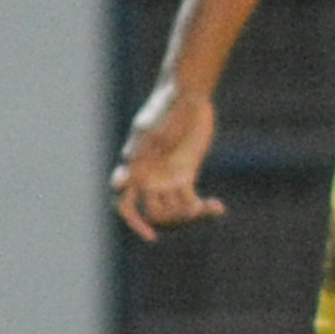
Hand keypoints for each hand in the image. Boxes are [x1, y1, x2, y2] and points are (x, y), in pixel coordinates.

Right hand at [110, 80, 224, 240]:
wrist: (186, 98)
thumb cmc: (163, 111)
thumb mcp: (149, 132)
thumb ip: (137, 157)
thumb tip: (118, 185)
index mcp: (134, 172)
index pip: (126, 205)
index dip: (135, 223)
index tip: (152, 235)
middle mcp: (147, 180)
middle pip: (153, 214)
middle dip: (171, 219)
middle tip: (192, 212)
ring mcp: (166, 180)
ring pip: (173, 212)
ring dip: (189, 215)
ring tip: (208, 208)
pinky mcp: (185, 176)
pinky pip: (191, 201)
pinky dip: (203, 208)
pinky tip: (217, 207)